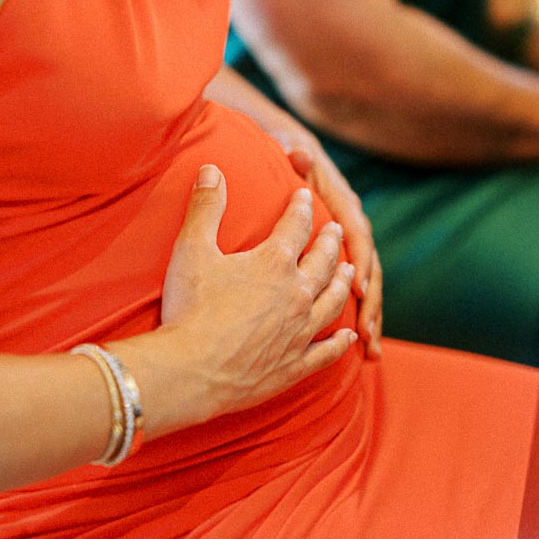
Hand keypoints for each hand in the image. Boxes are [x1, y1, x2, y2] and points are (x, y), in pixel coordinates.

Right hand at [159, 165, 357, 420]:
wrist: (192, 370)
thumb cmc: (189, 308)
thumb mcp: (192, 249)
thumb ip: (206, 206)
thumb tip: (211, 168)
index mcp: (274, 263)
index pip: (295, 226)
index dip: (301, 208)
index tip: (305, 195)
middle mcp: (296, 294)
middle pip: (322, 262)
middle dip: (330, 242)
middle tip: (335, 230)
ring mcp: (300, 331)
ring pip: (332, 301)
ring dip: (342, 283)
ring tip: (349, 271)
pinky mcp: (294, 365)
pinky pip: (326, 351)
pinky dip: (340, 342)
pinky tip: (348, 336)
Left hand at [268, 123, 381, 356]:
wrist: (288, 142)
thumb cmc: (284, 148)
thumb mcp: (288, 145)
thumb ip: (294, 150)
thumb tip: (299, 153)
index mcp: (340, 199)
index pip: (356, 232)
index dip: (359, 260)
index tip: (358, 286)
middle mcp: (349, 222)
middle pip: (368, 265)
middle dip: (370, 301)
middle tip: (368, 333)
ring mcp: (346, 241)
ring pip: (365, 282)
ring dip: (369, 314)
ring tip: (370, 349)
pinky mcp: (337, 255)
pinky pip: (351, 288)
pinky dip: (358, 316)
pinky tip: (360, 346)